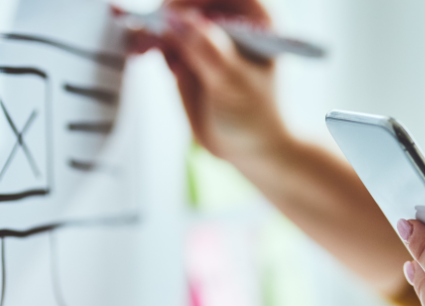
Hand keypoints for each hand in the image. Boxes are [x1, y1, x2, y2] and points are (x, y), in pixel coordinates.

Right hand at [147, 0, 289, 161]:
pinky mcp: (188, 50)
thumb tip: (178, 21)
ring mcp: (209, 34)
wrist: (248, 147)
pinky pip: (161, 34)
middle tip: (150, 31)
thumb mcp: (233, 83)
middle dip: (168, 12)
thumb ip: (207, 51)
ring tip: (141, 48)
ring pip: (172, 15)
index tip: (174, 12)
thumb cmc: (255, 117)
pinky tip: (140, 51)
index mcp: (260, 21)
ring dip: (151, 25)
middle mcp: (234, 21)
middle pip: (193, 1)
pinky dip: (147, 39)